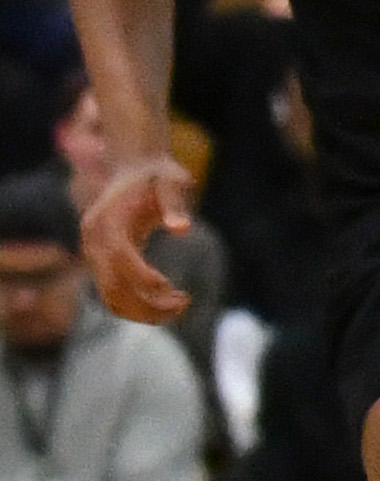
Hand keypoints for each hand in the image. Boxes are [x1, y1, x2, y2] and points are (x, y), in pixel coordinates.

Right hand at [80, 157, 195, 323]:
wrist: (132, 169)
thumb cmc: (156, 176)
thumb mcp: (170, 182)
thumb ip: (175, 203)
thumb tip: (182, 229)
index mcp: (106, 221)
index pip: (121, 259)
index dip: (146, 279)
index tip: (176, 291)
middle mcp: (93, 241)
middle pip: (112, 288)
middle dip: (148, 305)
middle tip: (184, 305)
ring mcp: (93, 255)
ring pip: (111, 298)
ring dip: (144, 312)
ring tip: (180, 306)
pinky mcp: (100, 263)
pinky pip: (113, 294)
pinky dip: (138, 306)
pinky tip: (168, 301)